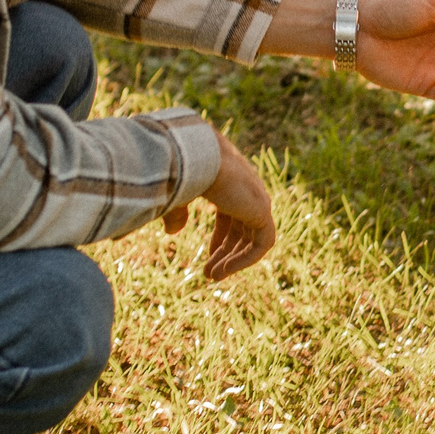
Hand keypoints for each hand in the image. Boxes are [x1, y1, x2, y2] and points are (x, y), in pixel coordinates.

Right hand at [164, 130, 276, 281]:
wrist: (193, 155)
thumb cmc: (180, 169)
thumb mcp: (175, 195)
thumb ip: (176, 212)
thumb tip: (172, 232)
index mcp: (228, 182)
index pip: (231, 214)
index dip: (221, 237)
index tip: (209, 255)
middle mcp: (245, 189)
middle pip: (242, 228)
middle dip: (227, 252)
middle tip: (211, 274)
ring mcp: (256, 198)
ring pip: (253, 238)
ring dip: (234, 260)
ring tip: (214, 277)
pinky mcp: (262, 210)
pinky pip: (262, 243)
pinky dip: (244, 259)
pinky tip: (224, 271)